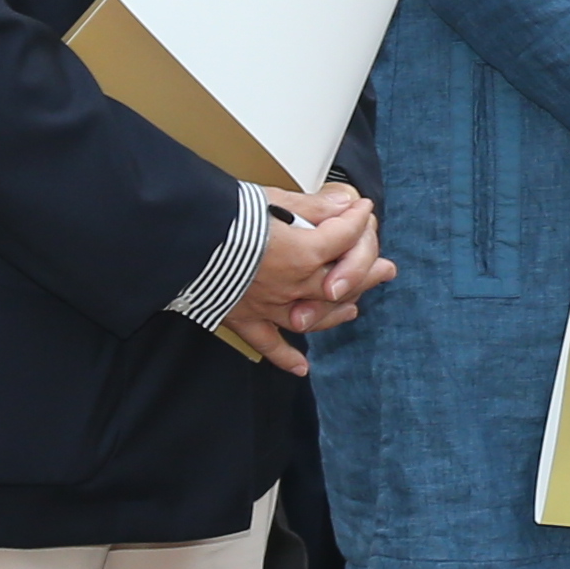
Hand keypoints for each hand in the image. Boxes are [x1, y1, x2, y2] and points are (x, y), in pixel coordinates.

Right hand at [224, 183, 393, 370]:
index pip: (343, 237)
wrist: (183, 240)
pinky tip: (301, 369)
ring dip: (337, 313)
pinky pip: (269, 343)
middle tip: (386, 269)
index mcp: (304, 253)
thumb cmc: (225, 215)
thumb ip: (311, 207)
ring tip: (354, 310)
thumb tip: (343, 205)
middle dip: (366, 271)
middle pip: (340, 282)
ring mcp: (270, 305)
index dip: (357, 219)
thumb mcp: (273, 199)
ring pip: (314, 316)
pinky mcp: (244, 318)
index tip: (363, 209)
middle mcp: (293, 285)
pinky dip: (285, 357)